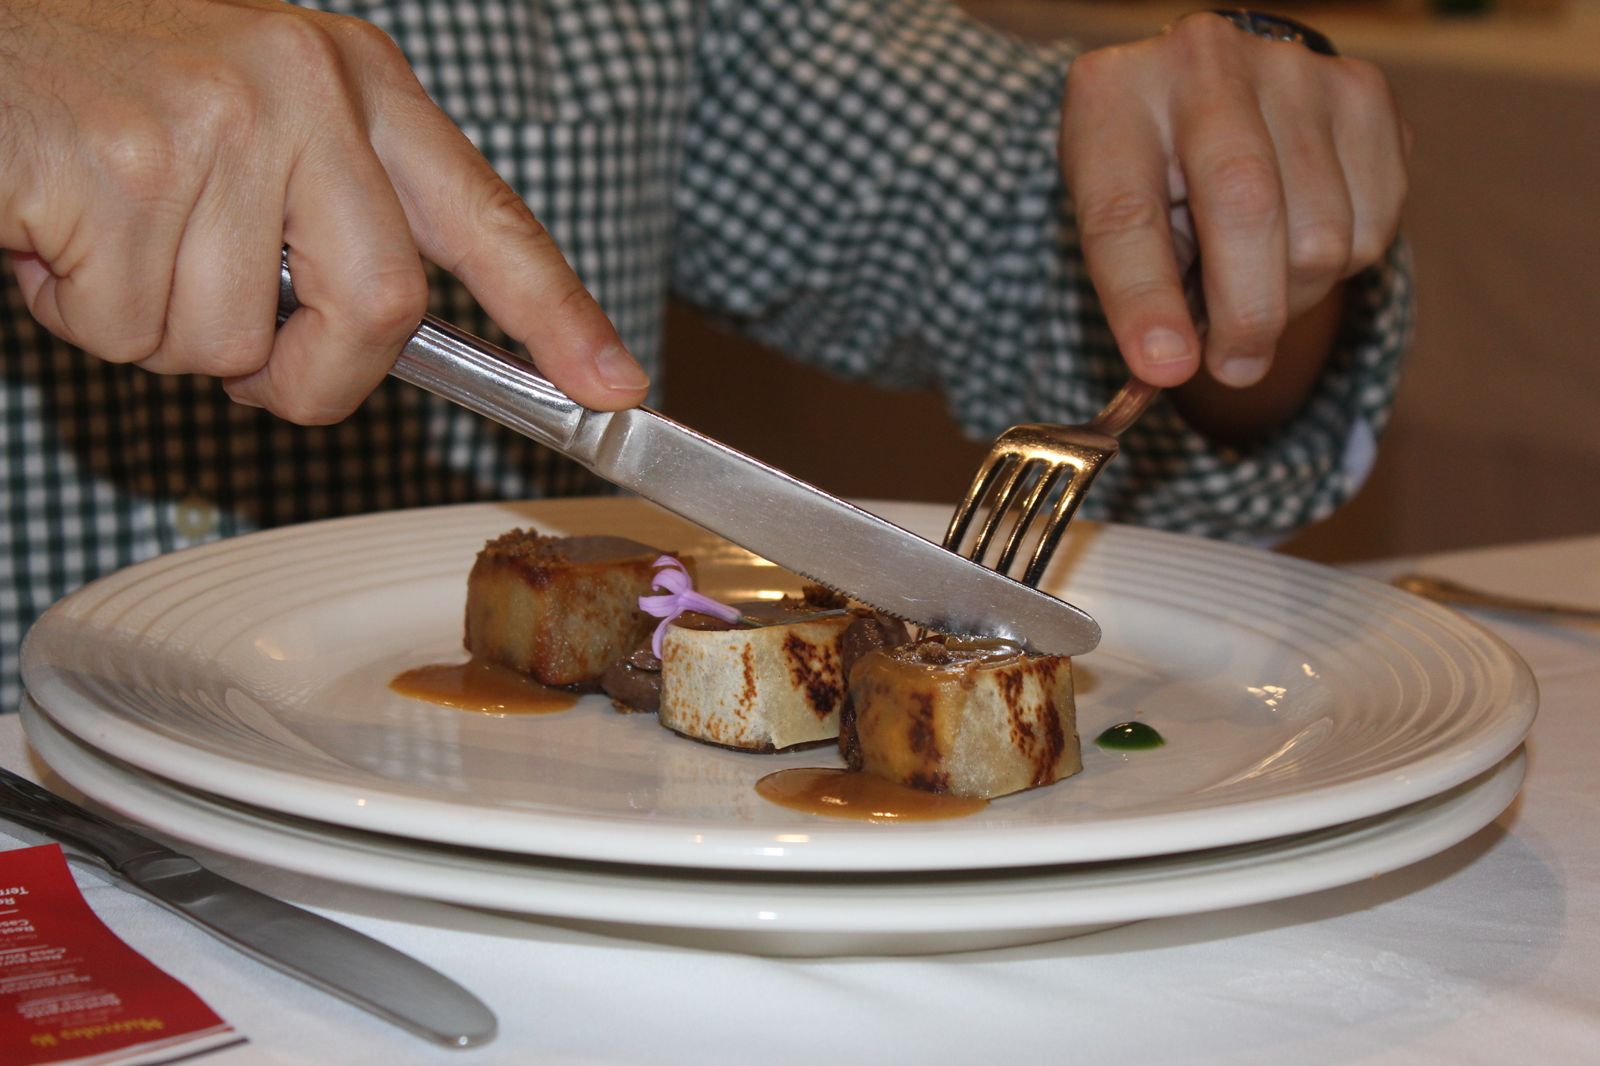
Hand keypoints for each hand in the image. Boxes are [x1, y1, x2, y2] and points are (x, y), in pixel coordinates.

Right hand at [0, 0, 647, 423]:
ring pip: (237, 342)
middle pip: (382, 311)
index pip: (485, 216)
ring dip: (164, 333)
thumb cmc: (106, 96)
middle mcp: (300, 87)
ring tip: (107, 238)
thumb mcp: (252, 126)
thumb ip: (336, 220)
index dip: (557, 314)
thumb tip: (388, 340)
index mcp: (349, 80)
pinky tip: (53, 231)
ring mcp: (212, 122)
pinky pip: (132, 331)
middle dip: (312, 377)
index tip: (615, 385)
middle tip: (246, 362)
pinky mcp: (117, 167)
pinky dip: (84, 318)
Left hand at [1059, 14, 1409, 401]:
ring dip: (1290, 297)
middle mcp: (1203, 62)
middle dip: (1245, 313)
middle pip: (1245, 207)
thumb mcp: (1112, 216)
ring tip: (1251, 284)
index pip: (1126, 213)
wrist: (1210, 93)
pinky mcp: (1363, 92)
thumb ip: (1136, 285)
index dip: (1144, 299)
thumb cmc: (1149, 170)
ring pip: (1320, 234)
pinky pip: (1373, 225)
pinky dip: (1338, 266)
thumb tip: (1172, 365)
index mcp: (1113, 95)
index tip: (1164, 367)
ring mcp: (1293, 69)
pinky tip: (1296, 238)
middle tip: (1232, 367)